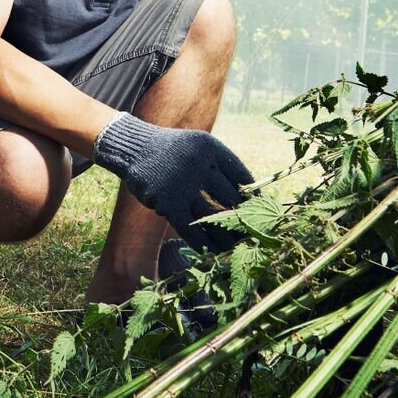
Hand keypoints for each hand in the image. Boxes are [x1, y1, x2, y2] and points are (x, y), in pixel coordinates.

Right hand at [92, 113, 252, 250]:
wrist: (135, 148)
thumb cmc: (172, 150)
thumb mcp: (197, 146)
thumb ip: (219, 166)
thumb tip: (248, 196)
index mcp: (210, 148)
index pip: (241, 175)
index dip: (253, 196)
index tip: (262, 211)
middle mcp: (198, 164)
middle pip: (230, 198)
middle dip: (243, 219)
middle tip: (252, 233)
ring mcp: (182, 184)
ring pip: (213, 217)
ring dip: (227, 236)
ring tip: (236, 246)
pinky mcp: (168, 202)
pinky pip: (190, 228)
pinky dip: (203, 242)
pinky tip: (213, 251)